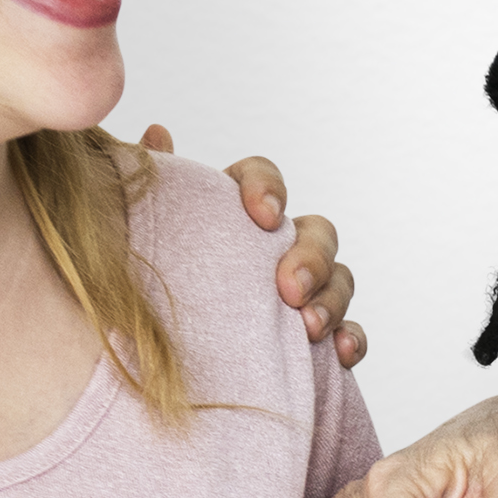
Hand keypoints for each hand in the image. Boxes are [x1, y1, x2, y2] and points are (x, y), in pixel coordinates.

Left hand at [124, 126, 365, 366]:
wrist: (154, 366)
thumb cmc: (153, 294)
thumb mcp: (146, 240)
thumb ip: (155, 188)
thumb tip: (155, 131)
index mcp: (233, 215)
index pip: (261, 178)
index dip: (268, 188)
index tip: (263, 215)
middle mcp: (274, 249)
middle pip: (316, 230)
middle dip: (311, 255)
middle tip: (289, 288)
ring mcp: (301, 294)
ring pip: (339, 278)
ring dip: (332, 298)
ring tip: (309, 327)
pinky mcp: (313, 340)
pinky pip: (349, 332)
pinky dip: (351, 338)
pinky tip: (338, 352)